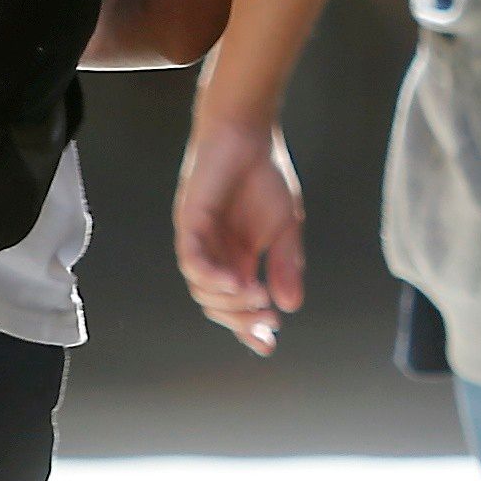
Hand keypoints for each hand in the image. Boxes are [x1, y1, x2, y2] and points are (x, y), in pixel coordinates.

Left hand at [172, 110, 305, 356]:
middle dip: (242, 318)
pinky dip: (210, 276)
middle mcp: (214, 256)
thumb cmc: (265, 176)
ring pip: (201, 289)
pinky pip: (191, 260)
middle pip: (218, 305)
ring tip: (257, 296)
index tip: (268, 346)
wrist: (248, 134)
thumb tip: (291, 306)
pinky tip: (234, 282)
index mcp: (238, 261)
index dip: (250, 328)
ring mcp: (199, 241)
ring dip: (228, 300)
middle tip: (267, 318)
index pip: (238, 305)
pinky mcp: (188, 223)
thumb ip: (286, 266)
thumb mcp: (286, 228)